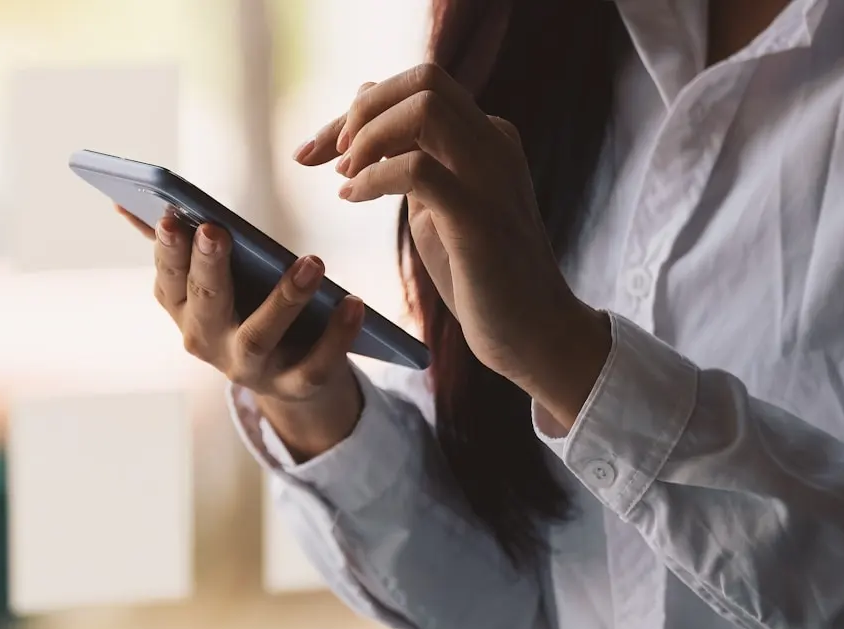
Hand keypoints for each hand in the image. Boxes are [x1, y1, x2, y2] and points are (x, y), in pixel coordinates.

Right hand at [119, 206, 366, 458]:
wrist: (285, 375)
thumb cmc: (241, 307)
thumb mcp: (207, 281)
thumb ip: (175, 244)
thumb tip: (122, 201)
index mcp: (184, 310)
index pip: (170, 279)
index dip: (168, 251)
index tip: (171, 215)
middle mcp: (208, 342)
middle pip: (207, 304)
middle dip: (208, 267)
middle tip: (216, 228)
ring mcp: (249, 369)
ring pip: (258, 337)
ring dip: (283, 299)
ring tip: (312, 262)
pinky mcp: (293, 387)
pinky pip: (315, 366)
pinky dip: (336, 337)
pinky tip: (354, 303)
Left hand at [296, 65, 610, 430]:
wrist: (530, 332)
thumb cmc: (479, 273)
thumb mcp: (436, 203)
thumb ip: (410, 156)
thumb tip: (365, 106)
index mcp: (485, 137)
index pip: (417, 89)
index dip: (357, 109)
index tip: (313, 151)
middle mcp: (493, 144)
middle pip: (422, 81)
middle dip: (360, 112)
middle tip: (326, 158)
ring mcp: (491, 175)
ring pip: (424, 108)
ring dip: (368, 136)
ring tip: (342, 176)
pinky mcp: (479, 216)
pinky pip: (417, 168)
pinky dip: (373, 177)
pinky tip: (352, 198)